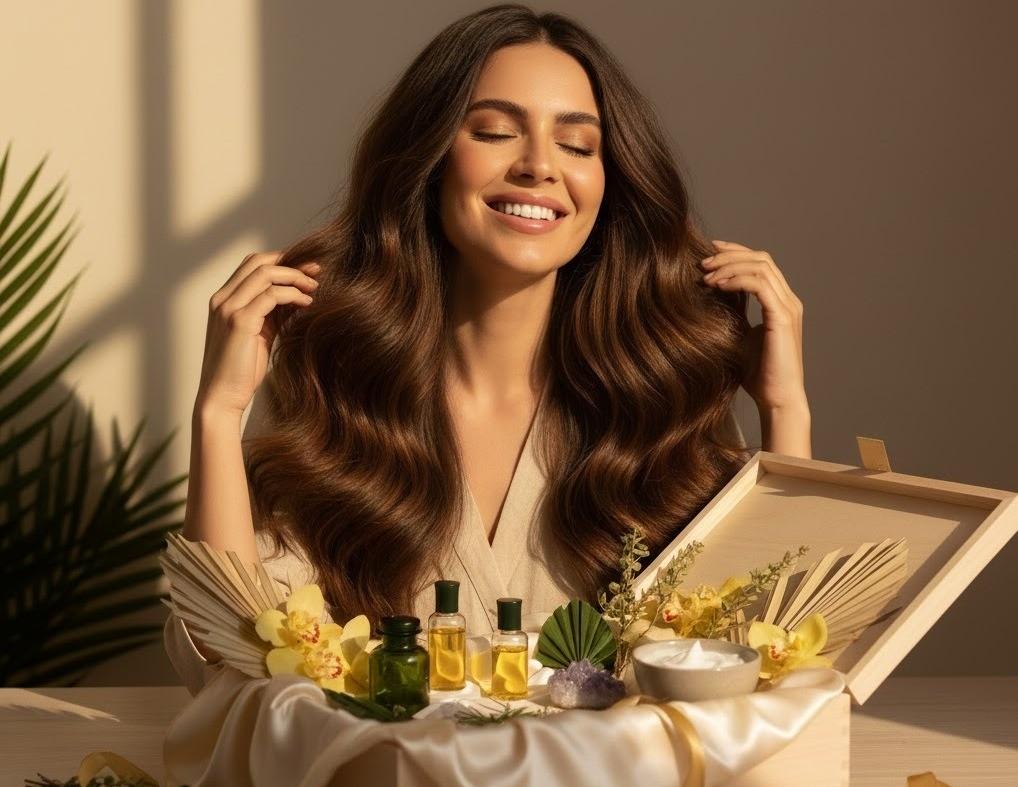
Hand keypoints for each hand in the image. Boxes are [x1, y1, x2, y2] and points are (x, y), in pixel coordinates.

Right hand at [196, 252, 321, 416]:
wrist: (222, 398)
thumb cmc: (242, 370)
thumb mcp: (260, 334)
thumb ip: (273, 313)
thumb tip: (298, 296)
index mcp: (224, 300)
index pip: (252, 265)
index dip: (281, 261)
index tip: (307, 269)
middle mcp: (222, 299)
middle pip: (258, 261)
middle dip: (291, 262)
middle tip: (316, 271)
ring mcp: (228, 308)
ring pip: (266, 274)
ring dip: (295, 277)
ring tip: (315, 288)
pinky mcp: (240, 321)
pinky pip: (271, 295)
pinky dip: (293, 295)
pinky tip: (307, 304)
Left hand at [700, 239, 805, 411]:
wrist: (776, 400)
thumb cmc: (758, 374)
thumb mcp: (739, 335)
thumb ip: (733, 312)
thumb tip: (709, 293)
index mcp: (780, 302)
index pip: (760, 263)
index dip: (735, 252)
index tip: (708, 251)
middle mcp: (788, 300)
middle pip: (761, 258)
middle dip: (729, 255)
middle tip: (701, 262)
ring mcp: (788, 308)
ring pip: (761, 266)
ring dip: (729, 265)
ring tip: (705, 274)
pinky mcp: (782, 319)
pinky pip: (760, 285)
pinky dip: (737, 279)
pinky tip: (717, 286)